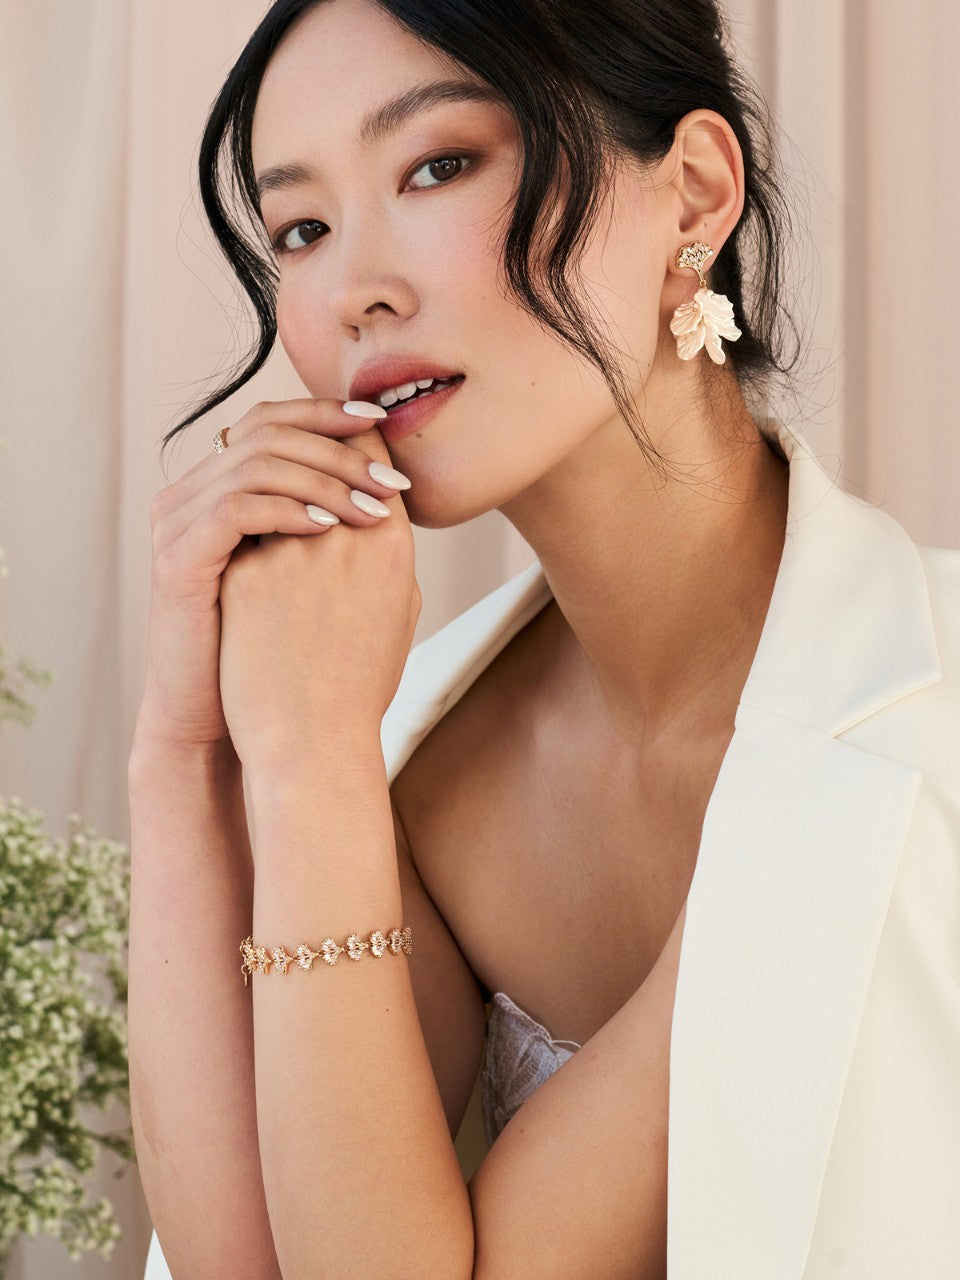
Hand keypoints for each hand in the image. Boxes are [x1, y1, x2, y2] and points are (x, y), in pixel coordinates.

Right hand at [135, 398, 411, 752]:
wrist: (222, 718)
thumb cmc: (274, 653)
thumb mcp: (309, 574)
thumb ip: (333, 522)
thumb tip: (394, 485)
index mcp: (220, 487)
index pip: (273, 420)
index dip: (328, 413)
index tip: (384, 422)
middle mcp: (191, 493)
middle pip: (266, 431)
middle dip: (338, 450)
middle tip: (390, 481)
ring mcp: (178, 523)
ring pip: (255, 464)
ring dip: (324, 482)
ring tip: (372, 511)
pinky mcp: (177, 559)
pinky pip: (234, 510)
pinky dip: (286, 510)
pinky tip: (328, 529)